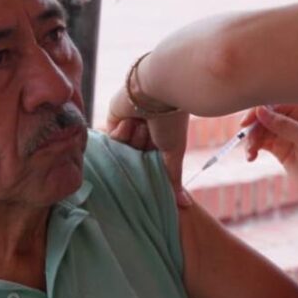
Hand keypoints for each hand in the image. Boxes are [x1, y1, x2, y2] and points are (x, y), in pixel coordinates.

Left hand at [108, 85, 192, 205]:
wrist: (158, 91)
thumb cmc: (171, 120)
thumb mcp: (173, 153)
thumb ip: (173, 179)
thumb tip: (185, 206)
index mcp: (159, 139)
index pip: (149, 164)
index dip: (150, 165)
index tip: (154, 161)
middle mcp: (144, 132)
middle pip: (134, 158)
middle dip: (143, 149)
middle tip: (152, 137)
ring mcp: (128, 125)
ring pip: (123, 149)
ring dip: (135, 137)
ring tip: (145, 122)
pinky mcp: (114, 118)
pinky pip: (112, 137)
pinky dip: (123, 130)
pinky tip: (132, 118)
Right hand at [241, 105, 297, 202]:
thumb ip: (283, 124)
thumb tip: (260, 110)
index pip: (273, 105)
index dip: (257, 112)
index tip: (246, 124)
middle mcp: (293, 121)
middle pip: (263, 118)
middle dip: (253, 129)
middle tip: (249, 143)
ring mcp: (286, 136)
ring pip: (260, 132)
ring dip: (251, 141)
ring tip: (250, 154)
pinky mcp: (281, 151)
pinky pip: (261, 145)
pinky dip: (253, 149)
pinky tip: (251, 157)